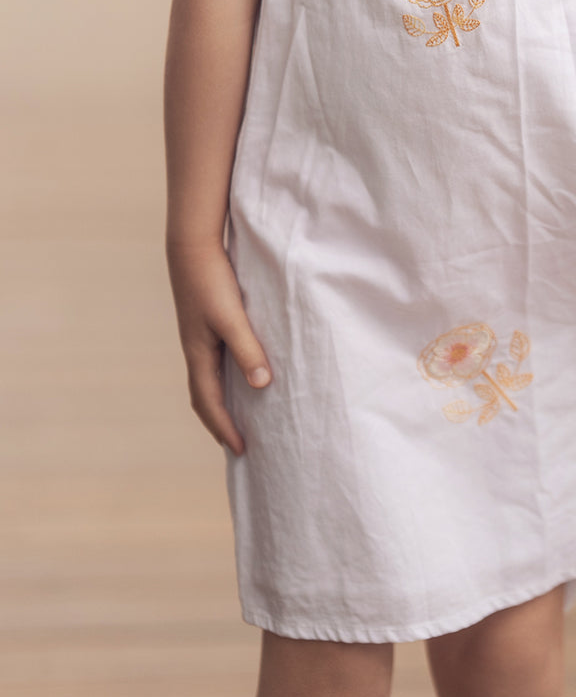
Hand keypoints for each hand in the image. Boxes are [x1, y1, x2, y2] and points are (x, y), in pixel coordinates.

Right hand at [166, 239, 271, 454]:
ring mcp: (199, 338)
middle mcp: (196, 351)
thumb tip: (262, 385)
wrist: (192, 246)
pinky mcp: (206, 324)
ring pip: (208, 381)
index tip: (241, 450)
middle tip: (238, 444)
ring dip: (221, 403)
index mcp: (199, 355)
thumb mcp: (232, 317)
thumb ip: (247, 349)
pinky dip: (225, 379)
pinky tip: (241, 373)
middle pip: (204, 398)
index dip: (224, 428)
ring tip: (239, 417)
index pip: (210, 404)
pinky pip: (215, 363)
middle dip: (219, 423)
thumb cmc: (212, 281)